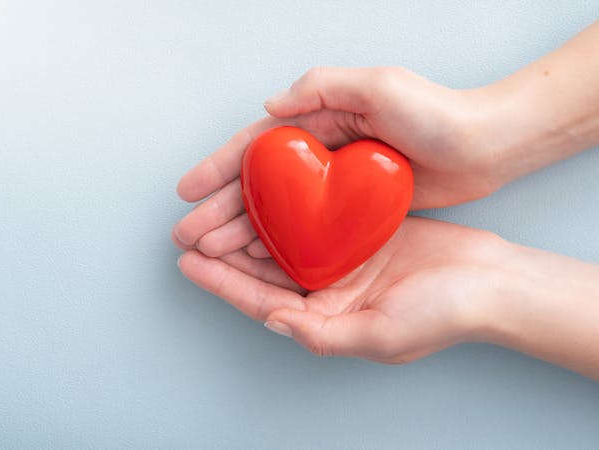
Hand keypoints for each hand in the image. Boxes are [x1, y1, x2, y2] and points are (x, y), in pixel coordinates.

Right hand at [173, 66, 499, 257]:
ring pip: (276, 211)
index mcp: (318, 121)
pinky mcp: (353, 209)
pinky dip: (278, 243)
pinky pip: (304, 228)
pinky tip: (258, 258)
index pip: (255, 147)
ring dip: (241, 230)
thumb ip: (323, 88)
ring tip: (211, 253)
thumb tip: (271, 107)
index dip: (218, 169)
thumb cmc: (438, 113)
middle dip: (218, 209)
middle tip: (188, 234)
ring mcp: (334, 183)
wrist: (486, 145)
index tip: (187, 192)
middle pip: (257, 185)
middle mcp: (319, 153)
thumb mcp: (380, 85)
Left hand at [178, 217, 503, 362]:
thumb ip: (322, 333)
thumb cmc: (444, 315)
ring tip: (216, 212)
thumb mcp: (379, 335)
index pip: (260, 301)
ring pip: (283, 243)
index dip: (222, 283)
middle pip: (263, 272)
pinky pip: (315, 220)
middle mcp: (328, 293)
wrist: (493, 282)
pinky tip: (268, 194)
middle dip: (224, 254)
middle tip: (188, 232)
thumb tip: (273, 320)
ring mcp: (343, 262)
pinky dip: (289, 209)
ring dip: (250, 229)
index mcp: (326, 320)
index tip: (188, 263)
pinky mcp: (360, 235)